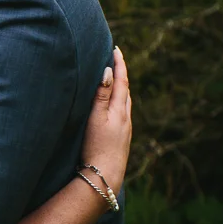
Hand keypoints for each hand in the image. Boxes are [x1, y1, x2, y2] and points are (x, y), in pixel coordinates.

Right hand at [81, 47, 131, 185]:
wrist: (105, 174)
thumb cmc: (96, 145)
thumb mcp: (96, 117)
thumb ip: (101, 95)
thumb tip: (108, 72)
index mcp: (120, 110)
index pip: (121, 80)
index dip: (119, 64)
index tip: (116, 49)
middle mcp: (126, 118)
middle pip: (126, 90)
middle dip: (121, 74)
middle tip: (115, 60)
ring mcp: (126, 129)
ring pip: (126, 103)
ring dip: (121, 88)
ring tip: (115, 80)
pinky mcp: (122, 138)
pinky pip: (123, 113)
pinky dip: (120, 102)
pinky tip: (114, 108)